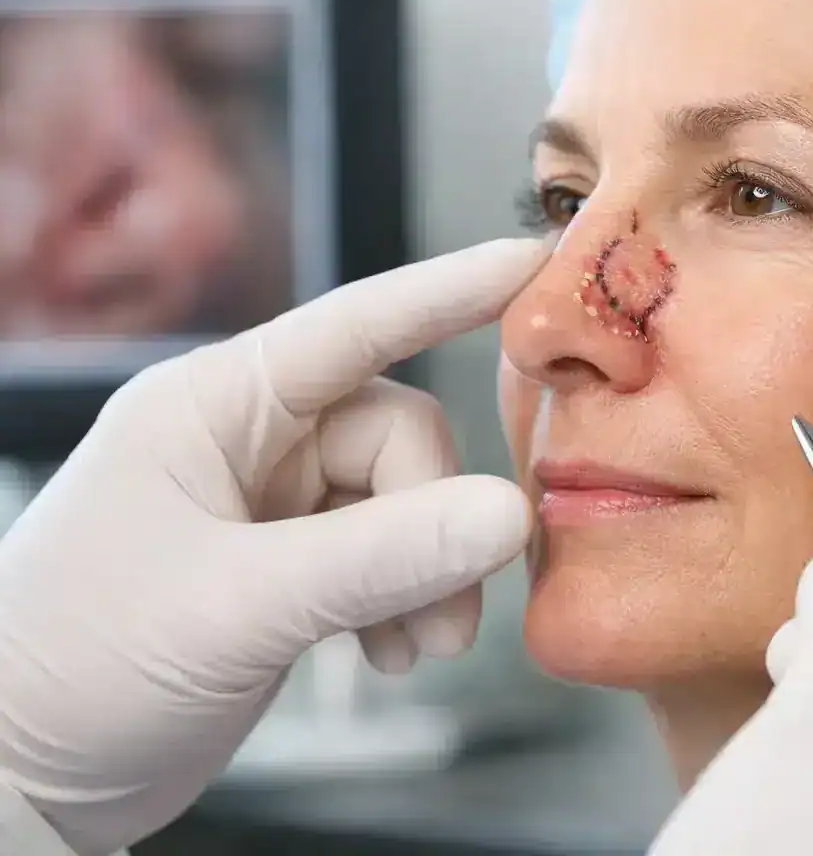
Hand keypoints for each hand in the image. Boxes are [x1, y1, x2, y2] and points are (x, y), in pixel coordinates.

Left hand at [0, 238, 545, 855]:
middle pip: (398, 437)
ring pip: (404, 502)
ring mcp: (269, 505)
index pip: (354, 325)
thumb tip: (509, 514)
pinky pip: (384, 555)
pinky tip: (390, 654)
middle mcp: (247, 441)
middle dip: (437, 523)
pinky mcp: (287, 566)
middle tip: (444, 613)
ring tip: (418, 649)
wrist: (15, 780)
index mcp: (213, 406)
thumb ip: (380, 558)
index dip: (448, 290)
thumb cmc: (73, 668)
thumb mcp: (236, 604)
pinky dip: (405, 601)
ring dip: (428, 574)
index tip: (530, 262)